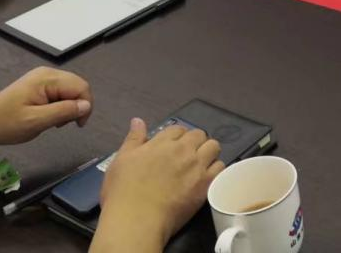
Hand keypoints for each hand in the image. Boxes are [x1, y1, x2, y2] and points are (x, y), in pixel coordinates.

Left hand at [0, 67, 92, 149]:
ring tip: (55, 122)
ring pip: (70, 89)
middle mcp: (47, 73)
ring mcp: (42, 78)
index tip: (77, 125)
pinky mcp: (39, 85)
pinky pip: (60, 92)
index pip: (81, 87)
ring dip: (68, 106)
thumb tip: (87, 106)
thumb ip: (63, 111)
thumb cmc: (6, 124)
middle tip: (64, 125)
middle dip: (77, 106)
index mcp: (47, 79)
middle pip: (77, 86)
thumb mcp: (35, 121)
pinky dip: (60, 105)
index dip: (85, 106)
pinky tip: (50, 116)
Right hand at [97, 119, 222, 248]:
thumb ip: (133, 138)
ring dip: (208, 152)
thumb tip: (138, 120)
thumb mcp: (120, 160)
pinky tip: (206, 177)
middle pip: (199, 134)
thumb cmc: (123, 192)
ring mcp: (196, 166)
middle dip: (194, 142)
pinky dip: (215, 169)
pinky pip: (220, 167)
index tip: (173, 147)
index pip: (178, 129)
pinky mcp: (206, 184)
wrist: (136, 220)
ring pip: (213, 147)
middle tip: (187, 155)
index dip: (176, 137)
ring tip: (200, 163)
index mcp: (162, 143)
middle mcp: (183, 150)